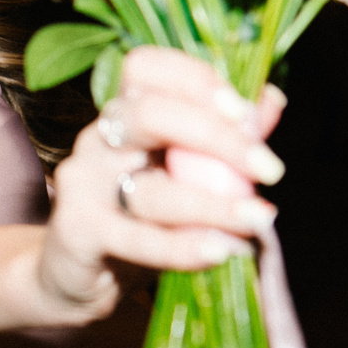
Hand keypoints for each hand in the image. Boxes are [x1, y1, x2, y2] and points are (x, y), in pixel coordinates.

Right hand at [35, 47, 285, 322]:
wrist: (79, 278)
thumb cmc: (139, 221)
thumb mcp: (184, 176)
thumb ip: (225, 139)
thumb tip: (270, 100)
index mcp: (126, 113)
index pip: (146, 68)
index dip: (194, 80)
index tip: (244, 113)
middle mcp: (99, 139)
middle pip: (148, 115)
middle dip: (216, 138)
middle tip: (270, 168)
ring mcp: (83, 183)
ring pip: (149, 187)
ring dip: (213, 204)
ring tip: (258, 219)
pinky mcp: (76, 230)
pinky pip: (135, 237)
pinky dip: (182, 246)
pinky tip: (220, 250)